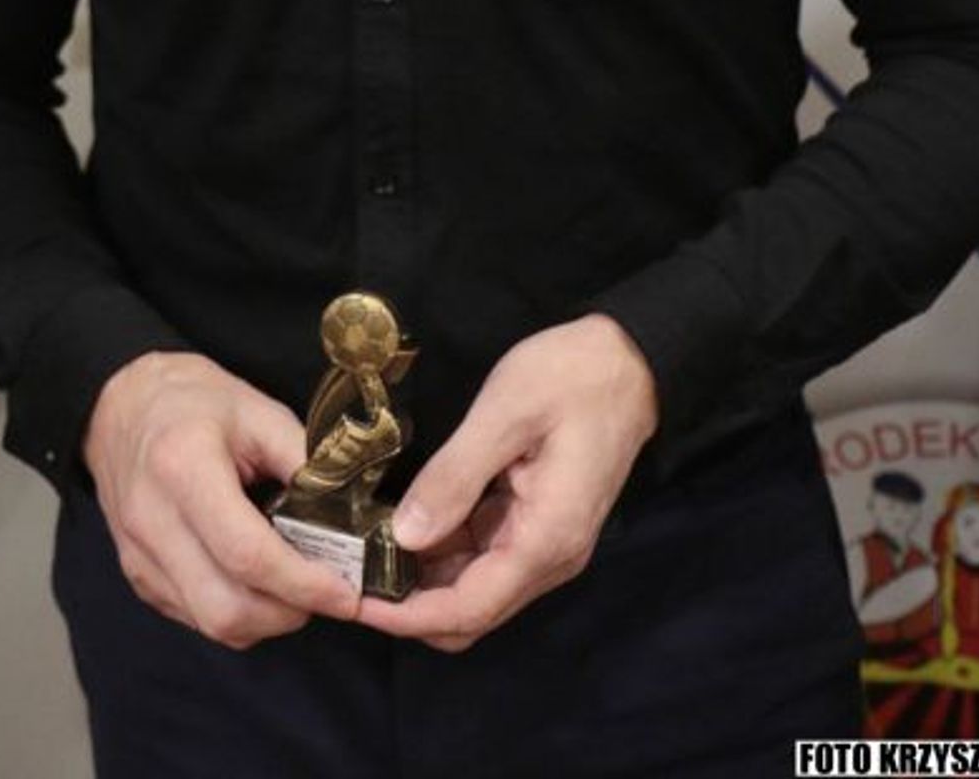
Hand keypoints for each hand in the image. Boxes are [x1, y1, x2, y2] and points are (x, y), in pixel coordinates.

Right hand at [82, 350, 360, 648]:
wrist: (120, 404)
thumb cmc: (189, 400)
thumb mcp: (256, 409)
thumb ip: (302, 459)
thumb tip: (349, 511)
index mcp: (183, 468)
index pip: (247, 554)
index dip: (303, 584)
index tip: (346, 593)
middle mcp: (153, 522)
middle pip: (226, 608)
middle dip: (289, 613)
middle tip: (326, 590)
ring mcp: (139, 556)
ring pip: (212, 625)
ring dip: (265, 620)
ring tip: (295, 586)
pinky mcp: (137, 576)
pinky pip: (194, 617)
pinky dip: (236, 613)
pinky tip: (256, 582)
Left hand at [357, 314, 658, 651]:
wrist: (629, 362)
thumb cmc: (571, 377)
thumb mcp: (505, 412)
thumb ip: (456, 476)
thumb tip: (405, 535)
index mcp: (544, 540)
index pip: (468, 609)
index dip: (405, 616)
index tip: (353, 601)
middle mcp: (548, 559)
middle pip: (470, 612)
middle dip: (407, 604)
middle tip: (349, 571)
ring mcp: (546, 545)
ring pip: (474, 588)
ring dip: (422, 578)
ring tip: (364, 546)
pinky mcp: (539, 525)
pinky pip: (485, 556)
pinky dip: (443, 551)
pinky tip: (406, 522)